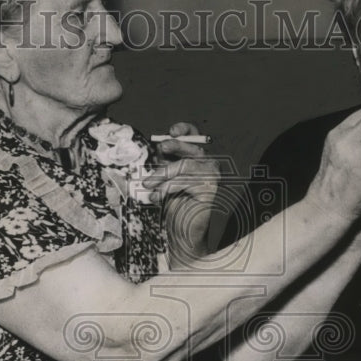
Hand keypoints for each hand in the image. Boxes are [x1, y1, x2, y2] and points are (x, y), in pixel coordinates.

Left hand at [145, 122, 219, 262]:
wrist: (184, 230)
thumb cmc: (176, 204)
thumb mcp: (167, 177)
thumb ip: (166, 161)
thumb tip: (158, 146)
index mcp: (199, 157)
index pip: (196, 136)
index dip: (185, 130)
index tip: (171, 131)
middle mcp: (210, 164)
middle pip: (193, 148)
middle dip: (175, 146)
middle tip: (161, 148)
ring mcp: (212, 177)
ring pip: (185, 165)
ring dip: (162, 174)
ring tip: (148, 184)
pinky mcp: (210, 190)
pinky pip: (184, 182)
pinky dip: (166, 189)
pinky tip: (157, 196)